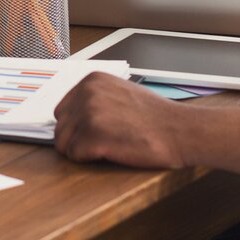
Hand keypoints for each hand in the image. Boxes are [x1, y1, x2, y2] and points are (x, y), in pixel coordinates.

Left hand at [53, 72, 185, 169]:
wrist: (178, 130)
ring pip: (64, 143)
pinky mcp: (94, 136)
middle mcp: (87, 93)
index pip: (62, 110)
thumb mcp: (120, 92)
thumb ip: (95, 98)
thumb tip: (72, 115)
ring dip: (81, 151)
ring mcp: (89, 114)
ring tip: (106, 148)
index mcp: (92, 80)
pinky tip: (109, 152)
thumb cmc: (154, 116)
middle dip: (75, 139)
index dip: (75, 126)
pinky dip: (88, 159)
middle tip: (100, 143)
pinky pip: (74, 155)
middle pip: (60, 127)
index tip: (92, 132)